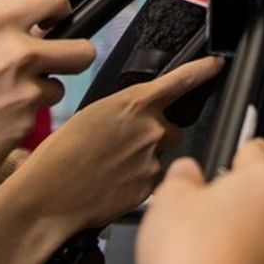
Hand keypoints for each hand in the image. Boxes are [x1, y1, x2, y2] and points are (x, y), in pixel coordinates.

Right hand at [0, 0, 94, 194]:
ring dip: (36, 95)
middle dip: (70, 58)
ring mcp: (24, 91)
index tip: (58, 21)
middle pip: (81, 51)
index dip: (61, 11)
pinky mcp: (23, 125)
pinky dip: (18, 121)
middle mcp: (16, 52)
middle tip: (53, 66)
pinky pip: (34, 119)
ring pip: (56, 88)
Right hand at [0, 56, 223, 233]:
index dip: (202, 70)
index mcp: (134, 105)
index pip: (180, 81)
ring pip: (160, 156)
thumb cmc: (58, 156)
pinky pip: (151, 181)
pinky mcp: (150, 189)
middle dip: (155, 135)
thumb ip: (125, 113)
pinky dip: (136, 182)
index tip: (216, 65)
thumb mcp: (90, 115)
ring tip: (110, 169)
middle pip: (170, 128)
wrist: (47, 198)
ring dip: (144, 160)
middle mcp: (151, 131)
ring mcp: (153, 162)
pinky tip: (111, 185)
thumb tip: (135, 118)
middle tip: (123, 146)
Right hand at [139, 140, 263, 263]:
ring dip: (237, 233)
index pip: (255, 149)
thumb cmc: (190, 255)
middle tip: (197, 212)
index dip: (230, 155)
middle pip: (260, 194)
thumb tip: (188, 172)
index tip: (216, 166)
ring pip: (261, 230)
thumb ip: (182, 175)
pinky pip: (258, 263)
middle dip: (232, 200)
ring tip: (198, 248)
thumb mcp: (170, 197)